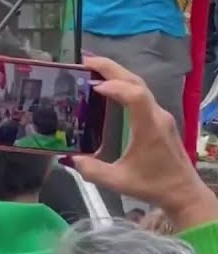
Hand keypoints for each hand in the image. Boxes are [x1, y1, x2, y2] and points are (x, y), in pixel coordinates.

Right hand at [70, 55, 217, 228]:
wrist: (184, 193)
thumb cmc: (153, 186)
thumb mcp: (118, 182)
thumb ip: (91, 170)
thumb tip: (68, 158)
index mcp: (148, 128)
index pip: (135, 95)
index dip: (114, 86)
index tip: (92, 86)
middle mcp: (156, 116)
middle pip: (136, 82)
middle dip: (110, 68)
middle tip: (84, 60)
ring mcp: (160, 116)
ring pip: (139, 85)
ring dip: (116, 73)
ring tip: (91, 67)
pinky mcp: (159, 119)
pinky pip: (140, 94)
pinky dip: (122, 84)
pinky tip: (107, 86)